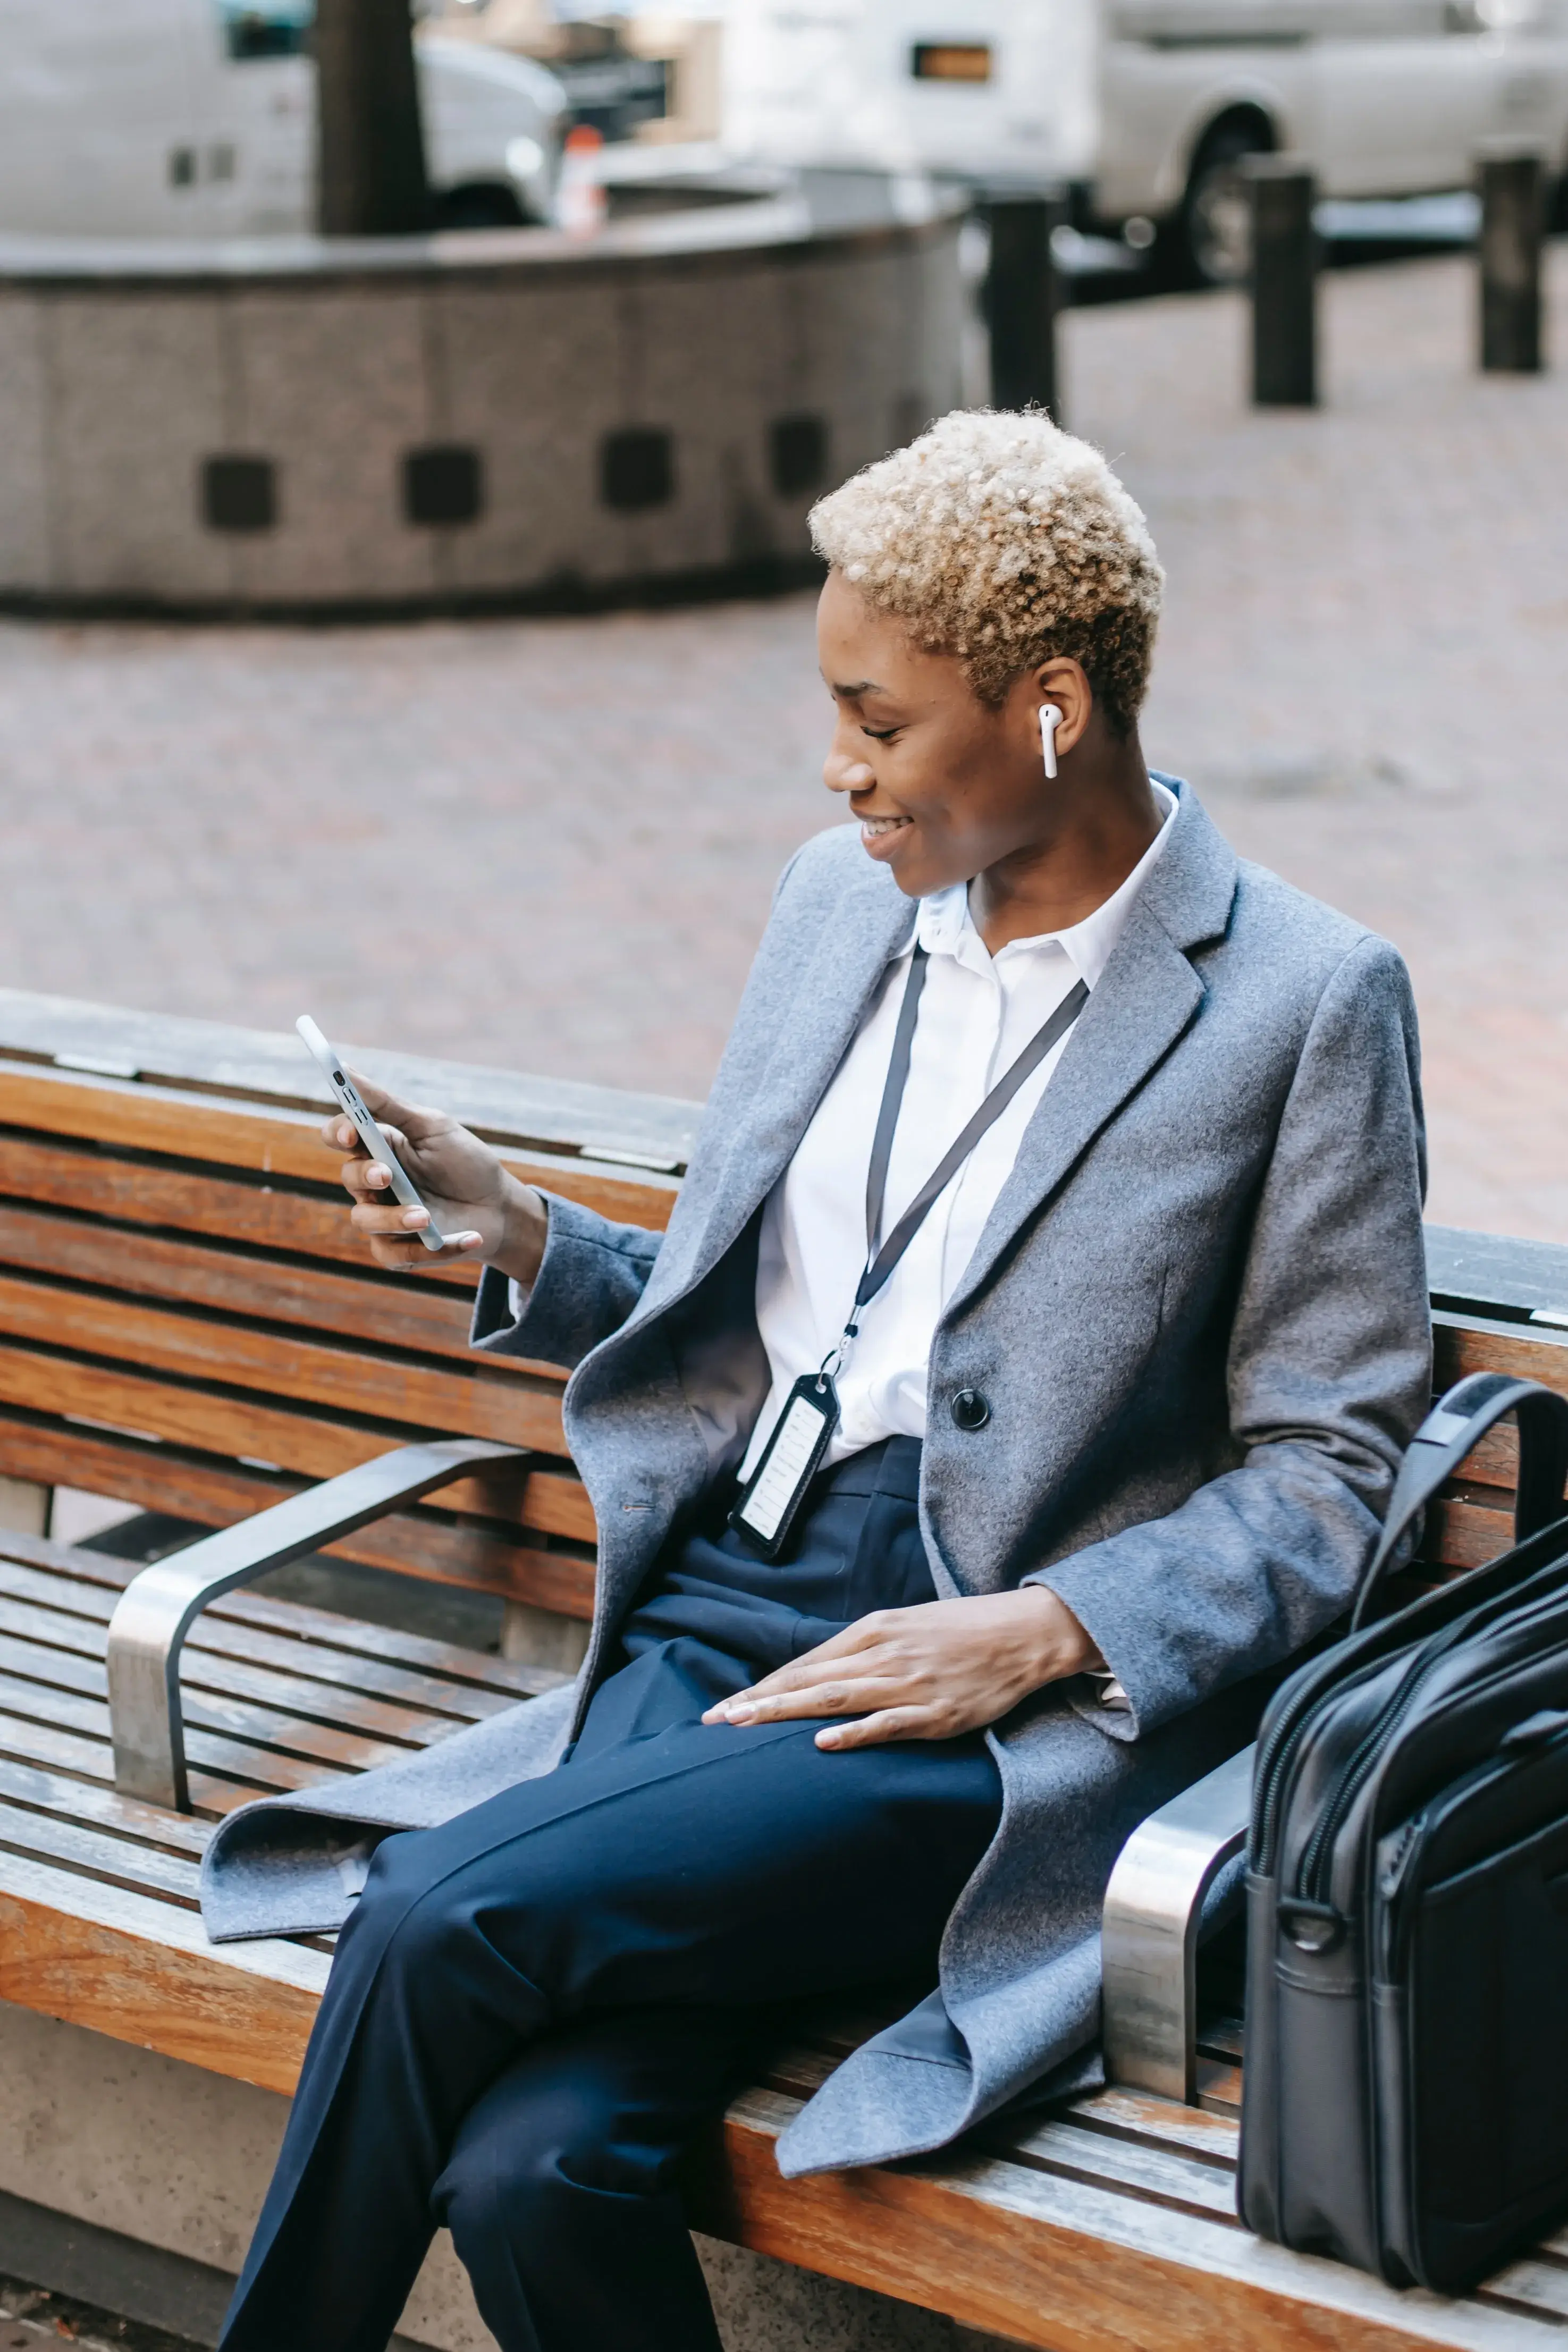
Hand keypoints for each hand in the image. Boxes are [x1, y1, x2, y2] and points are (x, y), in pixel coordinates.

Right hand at [324, 1072, 547, 1282]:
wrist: (501, 1207)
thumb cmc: (466, 1162)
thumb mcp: (432, 1127)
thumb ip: (387, 1104)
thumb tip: (345, 1067)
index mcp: (379, 1146)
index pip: (340, 1136)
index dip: (338, 1133)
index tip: (351, 1132)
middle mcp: (375, 1182)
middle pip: (349, 1177)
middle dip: (366, 1176)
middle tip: (389, 1176)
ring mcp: (385, 1217)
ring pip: (364, 1220)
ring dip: (394, 1218)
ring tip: (427, 1217)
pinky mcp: (401, 1249)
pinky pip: (393, 1255)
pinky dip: (430, 1250)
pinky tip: (467, 1238)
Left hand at [701, 1587, 1101, 1749]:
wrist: (1023, 1633)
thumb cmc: (962, 1629)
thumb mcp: (905, 1625)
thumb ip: (863, 1648)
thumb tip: (818, 1672)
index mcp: (875, 1630)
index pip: (806, 1662)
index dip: (764, 1685)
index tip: (727, 1705)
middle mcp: (884, 1654)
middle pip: (810, 1680)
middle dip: (758, 1701)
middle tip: (716, 1721)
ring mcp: (909, 1684)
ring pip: (835, 1699)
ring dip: (786, 1713)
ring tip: (746, 1726)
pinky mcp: (936, 1713)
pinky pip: (887, 1724)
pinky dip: (853, 1732)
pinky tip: (822, 1742)